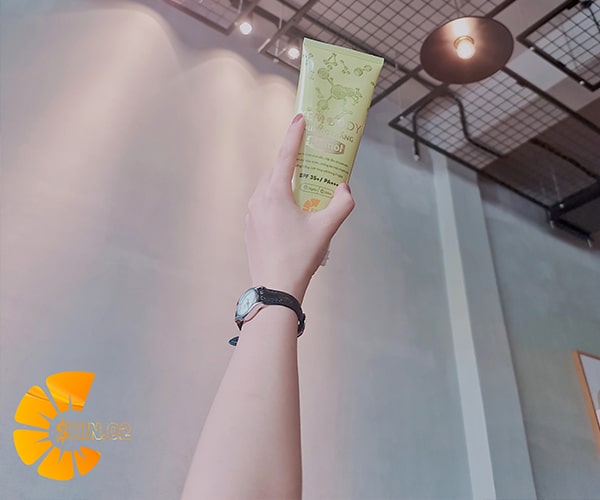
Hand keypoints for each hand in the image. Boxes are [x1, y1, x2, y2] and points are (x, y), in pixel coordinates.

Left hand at [245, 113, 354, 302]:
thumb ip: (342, 204)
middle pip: (276, 170)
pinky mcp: (249, 226)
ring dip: (284, 182)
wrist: (275, 287)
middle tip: (310, 160)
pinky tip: (290, 213)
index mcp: (274, 193)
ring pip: (267, 187)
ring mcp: (250, 213)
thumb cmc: (299, 256)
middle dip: (292, 162)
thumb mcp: (327, 228)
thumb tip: (345, 189)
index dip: (294, 135)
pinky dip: (276, 199)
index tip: (300, 118)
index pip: (285, 156)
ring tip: (303, 190)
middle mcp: (258, 199)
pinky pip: (262, 203)